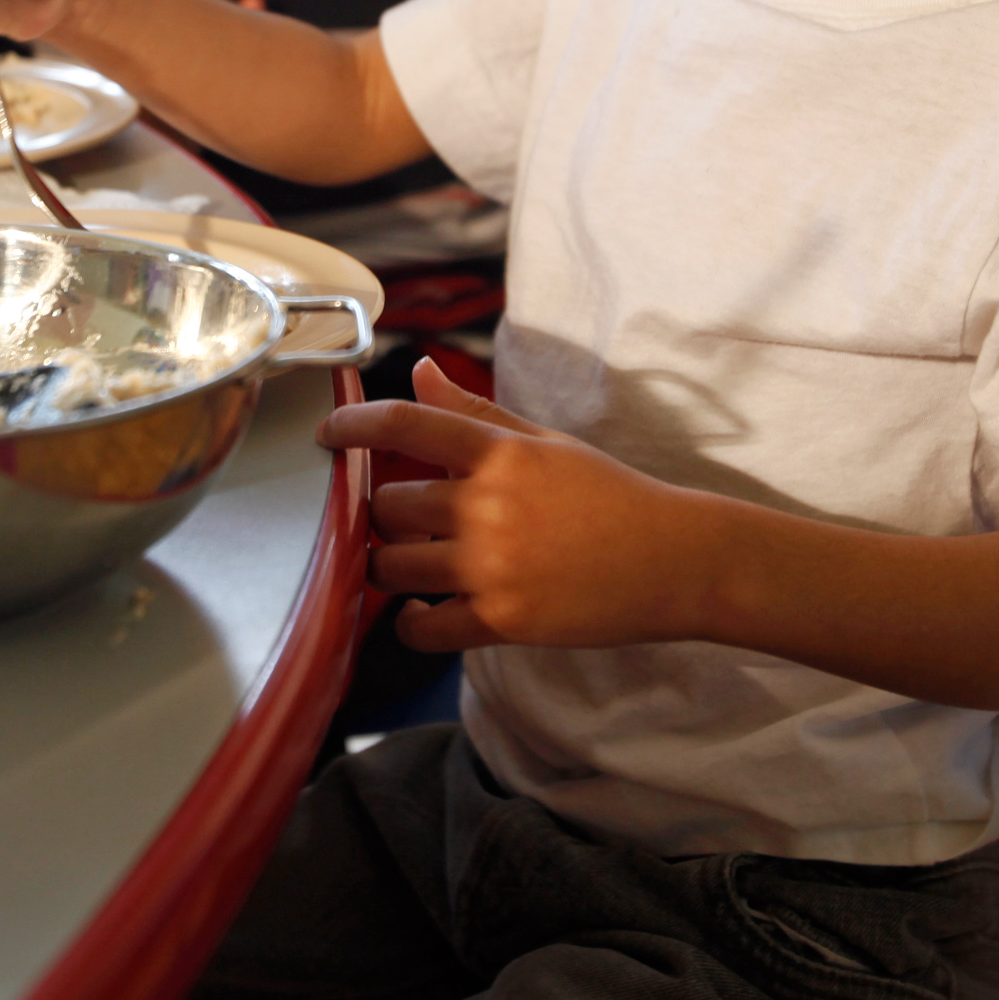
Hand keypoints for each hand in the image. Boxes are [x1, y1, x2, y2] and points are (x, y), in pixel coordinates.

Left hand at [318, 358, 720, 653]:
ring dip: (388, 567)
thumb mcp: (544, 443)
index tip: (326, 432)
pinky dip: (408, 625)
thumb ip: (475, 413)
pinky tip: (417, 615)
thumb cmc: (609, 495)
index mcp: (501, 454)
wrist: (672, 561)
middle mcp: (490, 506)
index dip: (352, 423)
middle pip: (388, 505)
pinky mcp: (502, 621)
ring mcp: (493, 567)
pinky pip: (423, 629)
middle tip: (398, 521)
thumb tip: (418, 370)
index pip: (405, 424)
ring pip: (392, 567)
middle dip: (381, 513)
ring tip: (407, 565)